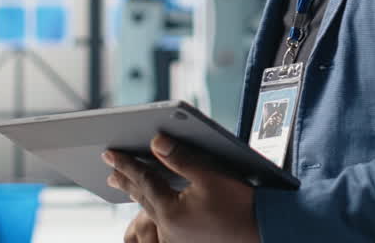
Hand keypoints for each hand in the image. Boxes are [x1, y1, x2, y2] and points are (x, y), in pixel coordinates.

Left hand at [104, 134, 259, 242]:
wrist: (265, 231)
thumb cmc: (241, 205)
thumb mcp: (210, 175)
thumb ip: (180, 158)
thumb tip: (156, 142)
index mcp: (171, 212)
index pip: (142, 181)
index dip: (125, 164)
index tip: (109, 152)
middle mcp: (169, 231)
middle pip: (142, 199)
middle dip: (126, 181)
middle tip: (110, 168)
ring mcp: (176, 241)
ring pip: (150, 213)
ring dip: (138, 197)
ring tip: (126, 184)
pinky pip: (162, 226)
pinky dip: (153, 211)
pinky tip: (152, 205)